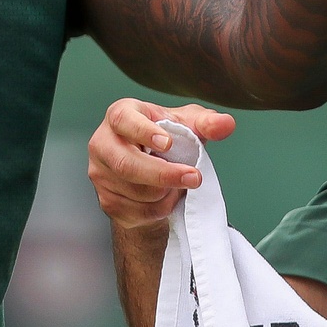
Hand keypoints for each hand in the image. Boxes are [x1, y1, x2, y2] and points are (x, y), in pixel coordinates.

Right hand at [88, 98, 235, 228]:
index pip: (123, 120)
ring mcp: (100, 174)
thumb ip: (206, 123)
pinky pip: (137, 211)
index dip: (143, 131)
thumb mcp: (188, 126)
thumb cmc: (167, 140)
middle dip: (164, 174)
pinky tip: (165, 197)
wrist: (151, 175)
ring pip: (136, 191)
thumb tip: (226, 124)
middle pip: (127, 164)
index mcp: (120, 115)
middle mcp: (103, 143)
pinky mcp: (107, 201)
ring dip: (165, 192)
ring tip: (177, 183)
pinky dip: (160, 208)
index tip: (168, 143)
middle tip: (194, 177)